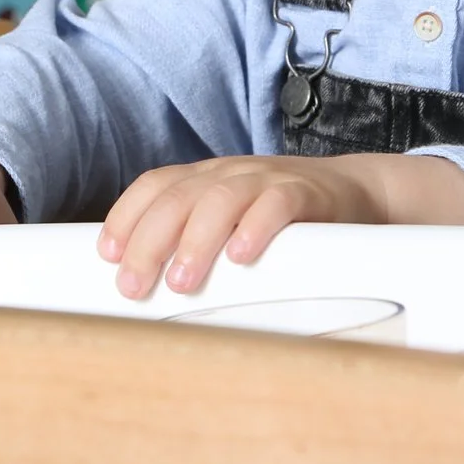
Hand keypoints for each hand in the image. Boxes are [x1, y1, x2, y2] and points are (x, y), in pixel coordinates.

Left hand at [95, 155, 387, 297]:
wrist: (356, 194)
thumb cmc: (281, 221)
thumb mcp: (231, 223)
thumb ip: (196, 244)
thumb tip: (147, 291)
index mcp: (206, 178)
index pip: (155, 185)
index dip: (127, 216)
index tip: (108, 255)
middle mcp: (230, 173)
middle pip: (178, 197)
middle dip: (149, 241)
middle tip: (134, 285)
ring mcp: (267, 179)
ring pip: (222, 199)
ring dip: (196, 240)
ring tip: (181, 281)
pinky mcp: (306, 191)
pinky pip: (278, 202)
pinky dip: (257, 226)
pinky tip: (243, 255)